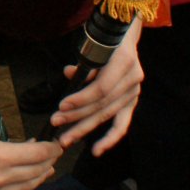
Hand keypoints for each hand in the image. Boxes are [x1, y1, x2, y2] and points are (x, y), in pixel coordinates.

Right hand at [0, 130, 60, 189]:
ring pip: (24, 189)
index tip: (55, 144)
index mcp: (0, 157)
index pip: (37, 155)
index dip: (50, 149)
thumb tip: (23, 149)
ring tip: (46, 170)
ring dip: (38, 179)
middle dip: (47, 161)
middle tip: (52, 153)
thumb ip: (5, 146)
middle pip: (34, 172)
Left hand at [48, 16, 142, 154]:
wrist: (123, 38)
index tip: (62, 105)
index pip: (101, 88)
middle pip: (102, 105)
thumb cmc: (103, 42)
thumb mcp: (92, 47)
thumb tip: (69, 74)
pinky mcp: (132, 103)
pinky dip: (110, 139)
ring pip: (107, 115)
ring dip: (84, 128)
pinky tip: (96, 151)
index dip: (81, 99)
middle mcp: (132, 79)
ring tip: (65, 139)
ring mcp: (134, 93)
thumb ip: (83, 64)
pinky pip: (122, 124)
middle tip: (55, 123)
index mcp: (124, 62)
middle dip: (76, 116)